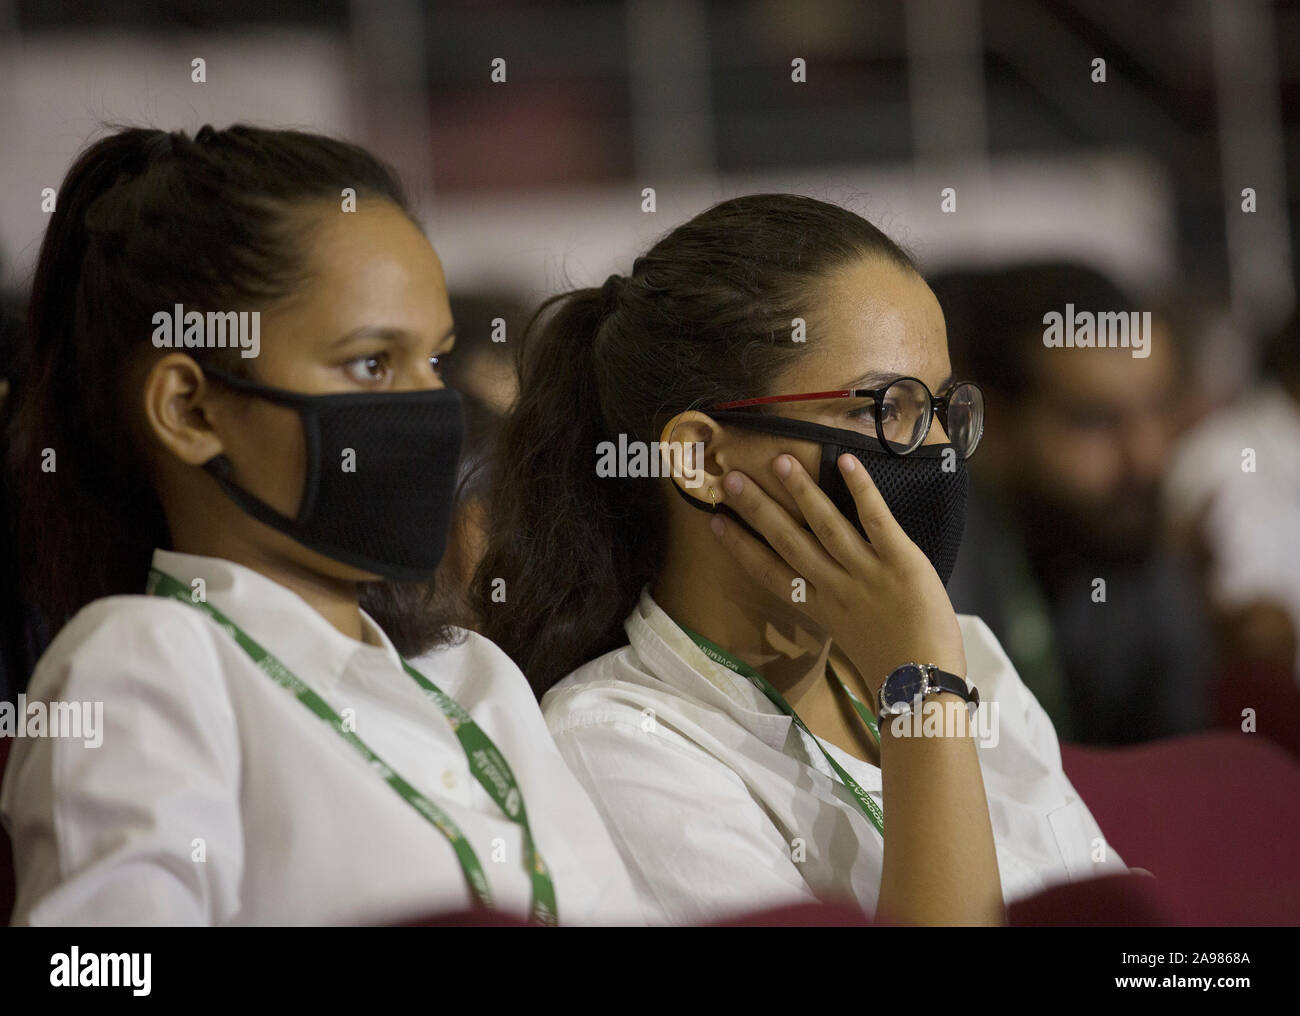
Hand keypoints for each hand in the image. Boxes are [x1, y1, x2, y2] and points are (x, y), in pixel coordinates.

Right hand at [711, 452, 966, 692]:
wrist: (925, 685)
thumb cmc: (895, 666)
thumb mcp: (851, 637)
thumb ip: (836, 607)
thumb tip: (824, 586)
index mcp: (820, 607)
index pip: (770, 572)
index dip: (740, 545)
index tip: (715, 521)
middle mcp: (835, 587)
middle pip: (789, 541)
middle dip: (758, 509)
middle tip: (731, 479)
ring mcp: (866, 573)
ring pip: (826, 525)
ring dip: (801, 491)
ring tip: (780, 461)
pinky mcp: (901, 562)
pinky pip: (876, 520)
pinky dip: (862, 490)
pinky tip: (846, 461)